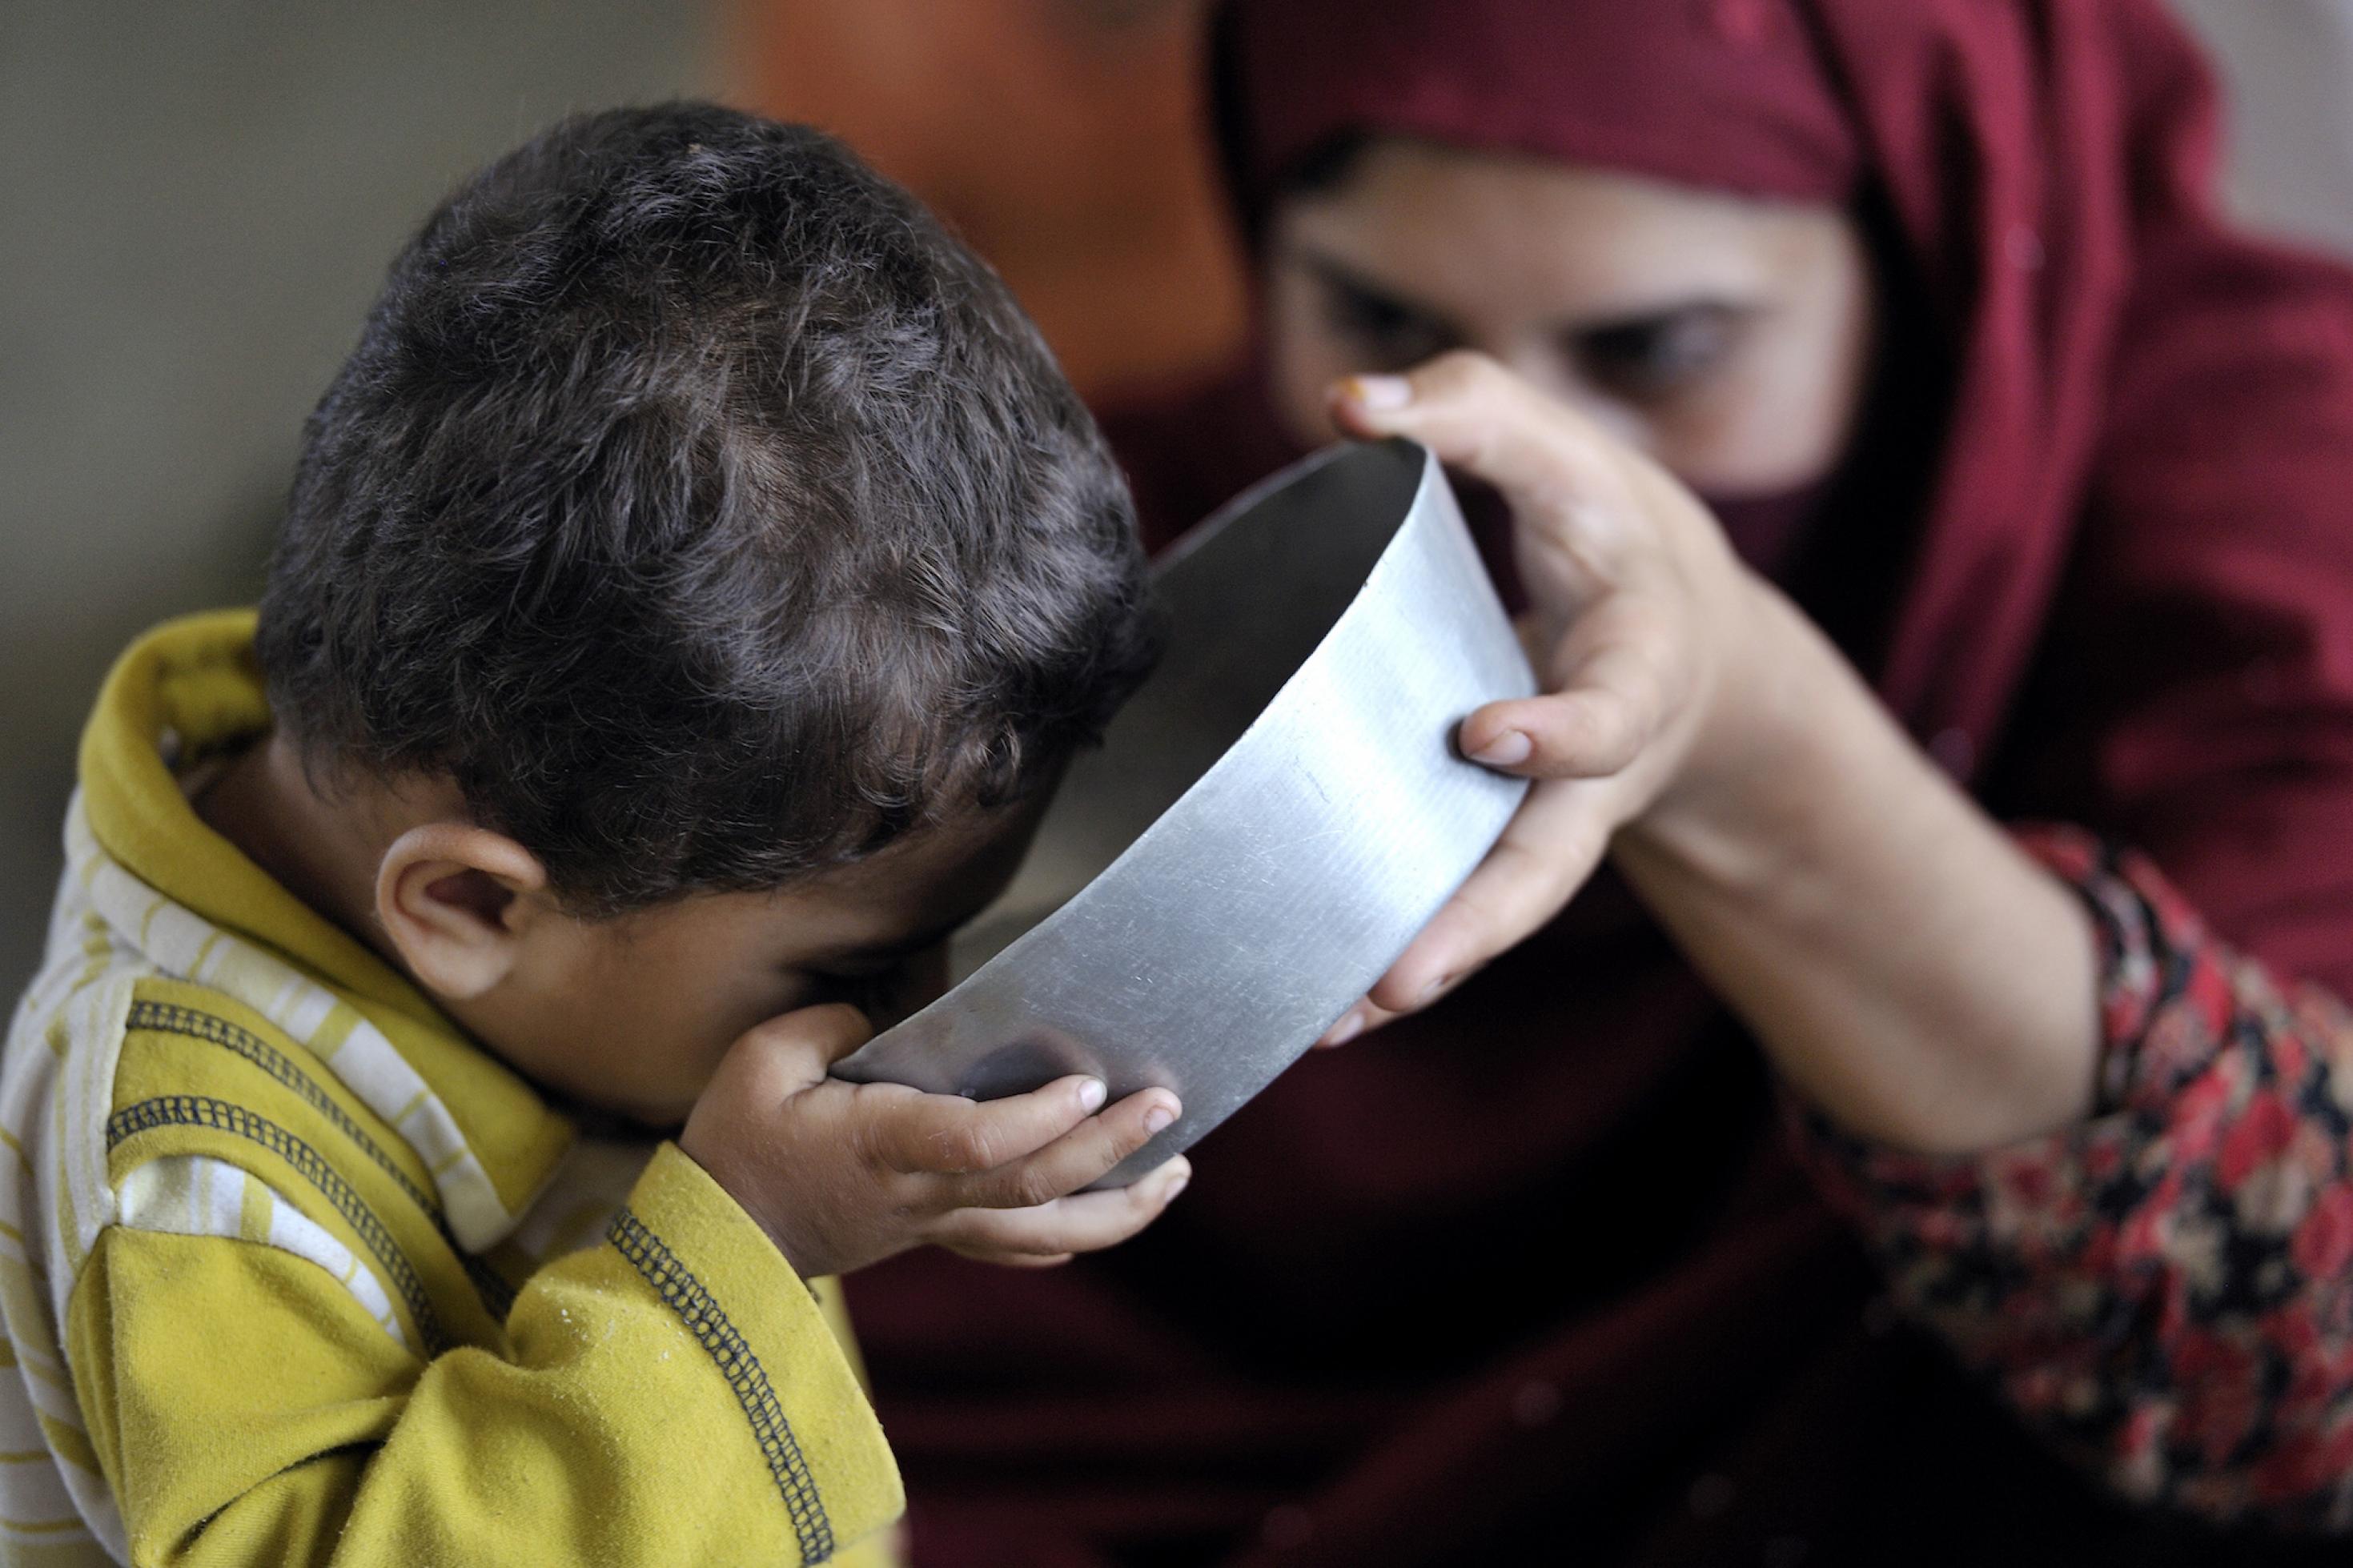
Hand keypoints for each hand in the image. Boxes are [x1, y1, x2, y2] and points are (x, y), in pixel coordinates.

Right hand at [681, 1004, 1189, 1277]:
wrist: (717, 1241)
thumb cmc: (739, 1142)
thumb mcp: (759, 1061)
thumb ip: (829, 1027)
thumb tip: (888, 1016)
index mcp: (880, 1147)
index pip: (974, 1143)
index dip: (1036, 1121)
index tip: (1087, 1086)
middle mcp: (921, 1196)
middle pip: (1032, 1188)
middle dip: (1108, 1149)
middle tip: (1166, 1107)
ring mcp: (934, 1226)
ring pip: (1043, 1233)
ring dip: (1118, 1207)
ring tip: (1176, 1172)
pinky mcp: (934, 1238)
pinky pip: (1017, 1250)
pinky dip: (1073, 1238)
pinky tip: (1110, 1216)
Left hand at [1315, 351, 1781, 1043]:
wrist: (1685, 639)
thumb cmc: (1613, 533)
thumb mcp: (1572, 455)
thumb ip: (1473, 410)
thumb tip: (1348, 405)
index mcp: (1636, 665)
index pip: (1613, 708)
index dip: (1563, 729)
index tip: (1486, 733)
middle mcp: (1600, 765)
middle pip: (1553, 860)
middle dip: (1483, 920)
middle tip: (1406, 976)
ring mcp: (1554, 815)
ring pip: (1500, 909)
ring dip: (1427, 966)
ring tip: (1337, 1019)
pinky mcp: (1502, 836)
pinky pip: (1459, 905)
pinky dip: (1399, 960)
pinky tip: (1325, 1010)